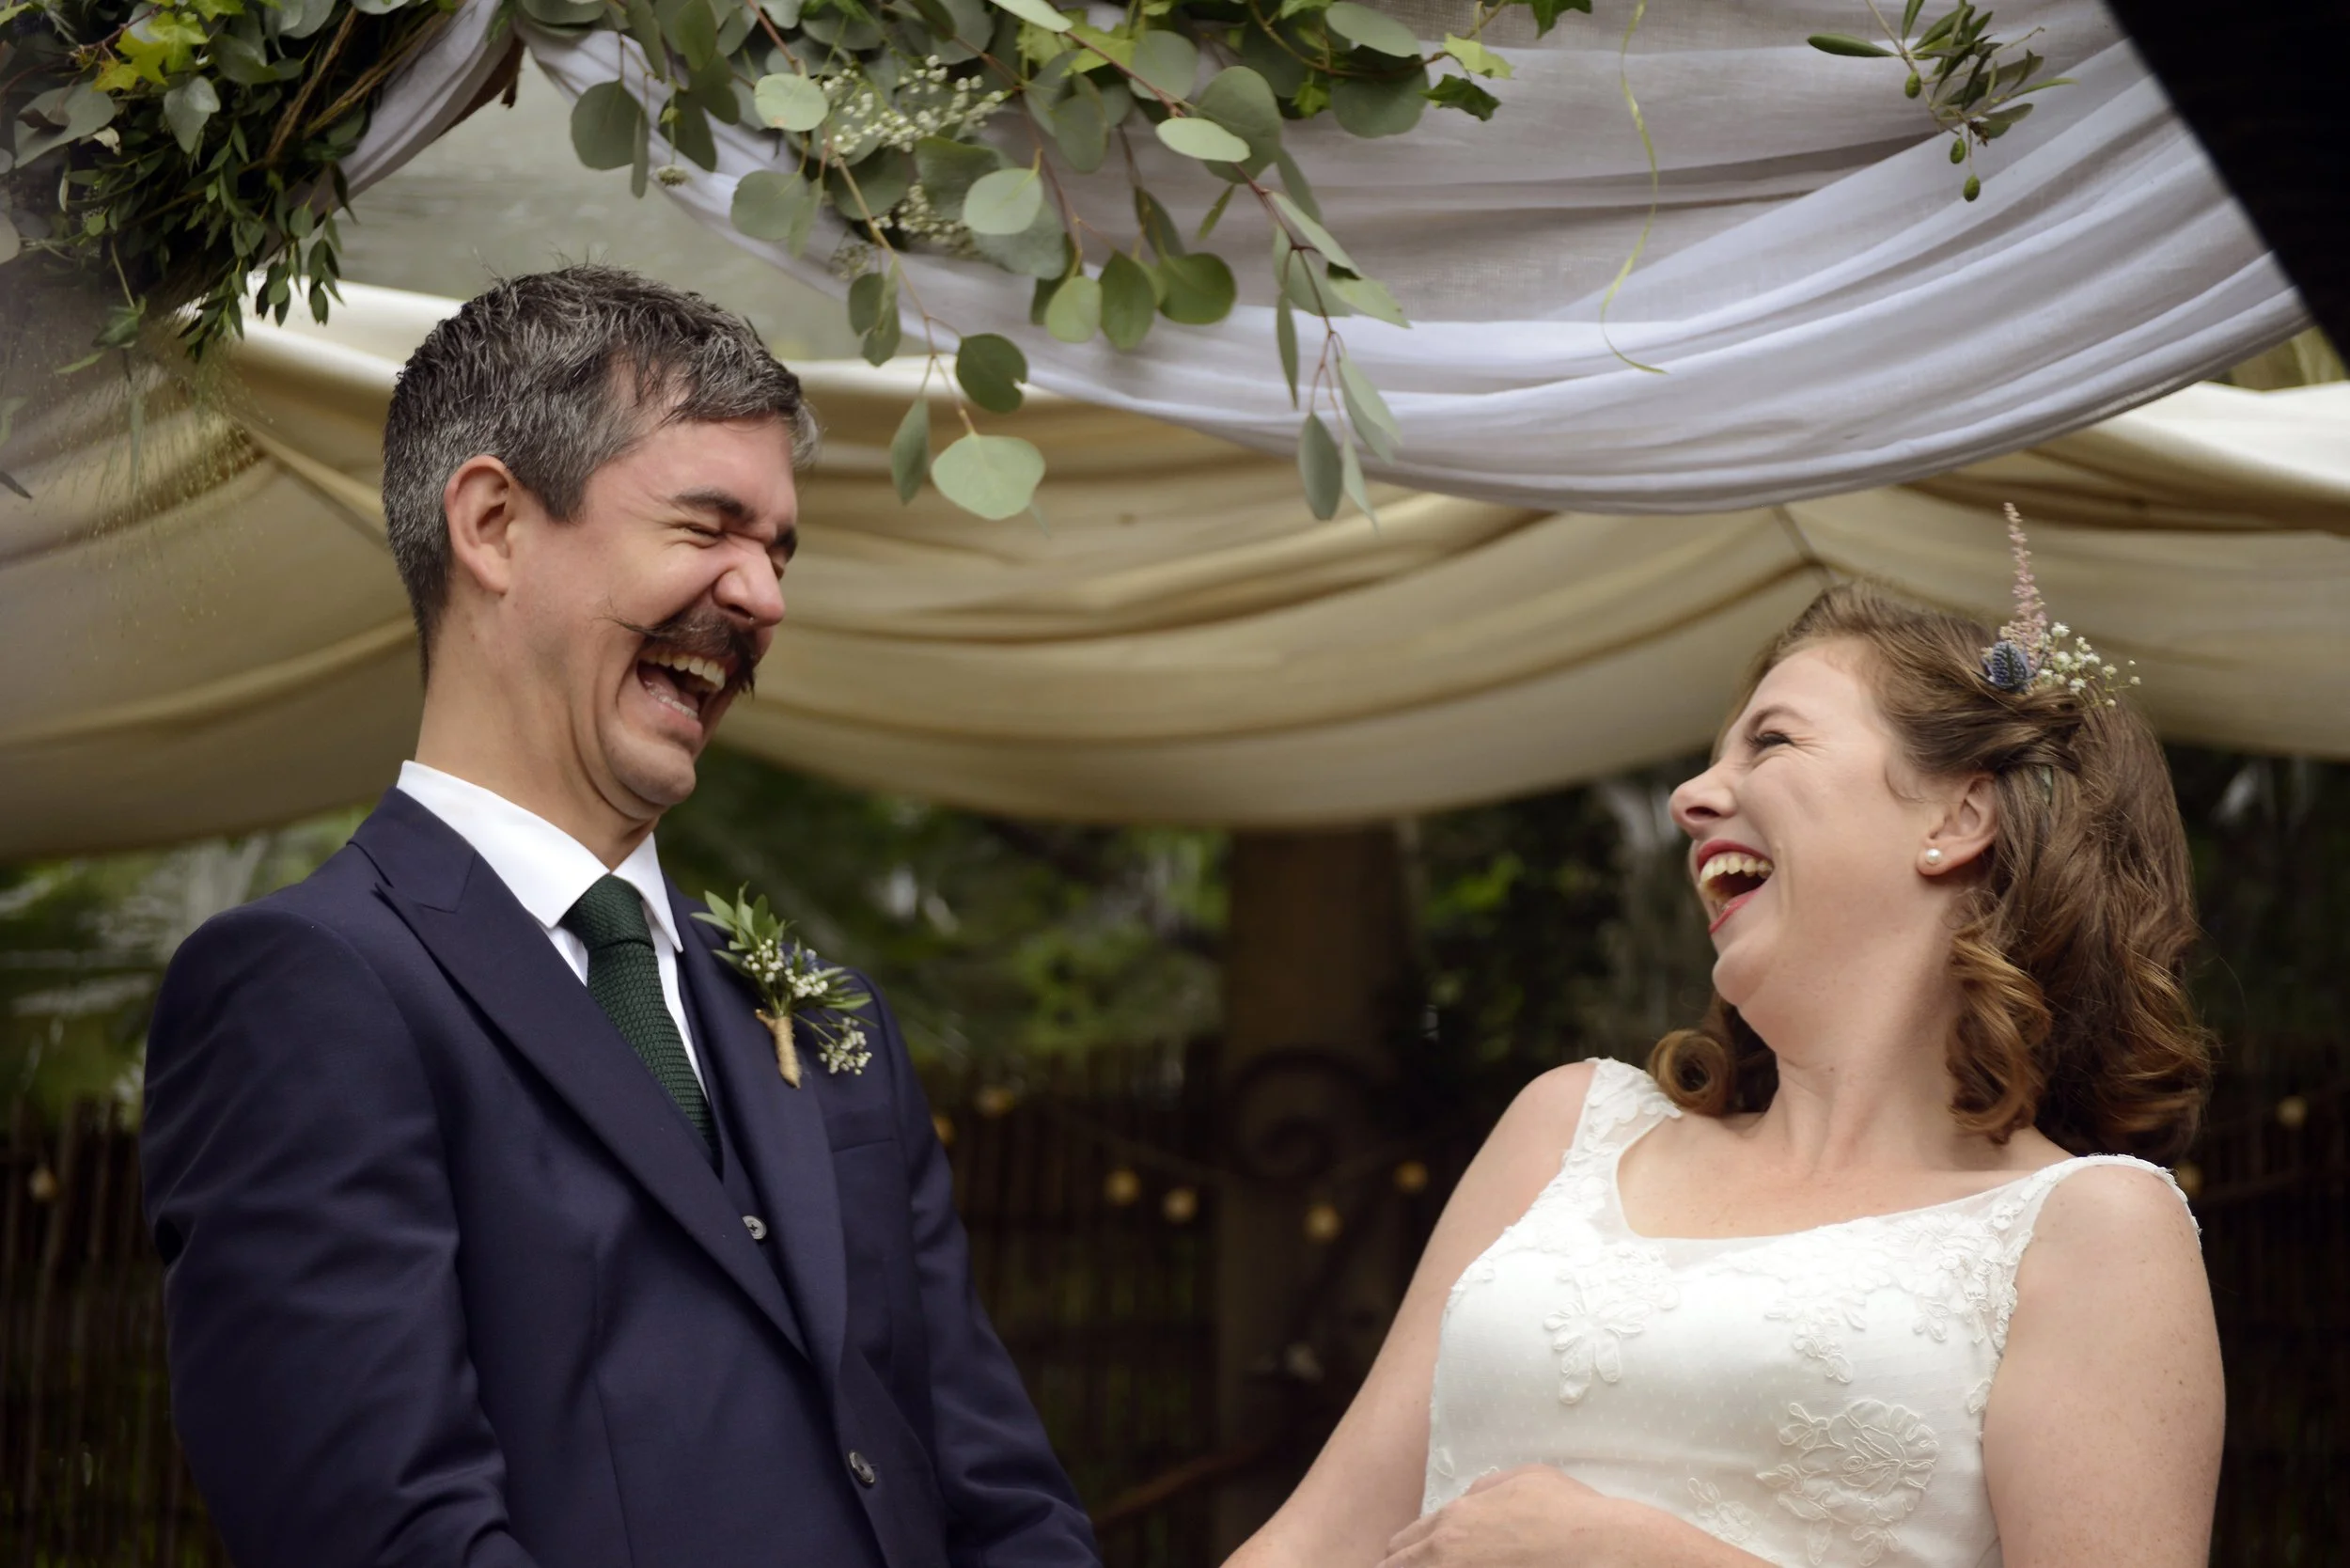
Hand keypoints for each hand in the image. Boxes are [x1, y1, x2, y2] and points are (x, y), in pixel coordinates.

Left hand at [1377, 1466, 1656, 1567]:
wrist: (1609, 1551)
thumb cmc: (1572, 1515)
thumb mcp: (1524, 1480)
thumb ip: (1484, 1491)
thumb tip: (1467, 1500)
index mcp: (1452, 1525)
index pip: (1400, 1548)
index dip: (1407, 1558)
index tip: (1416, 1563)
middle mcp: (1447, 1559)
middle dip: (1407, 1567)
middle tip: (1427, 1566)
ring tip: (1455, 1566)